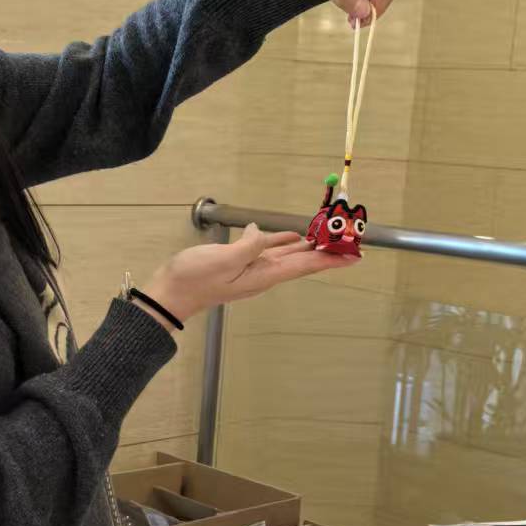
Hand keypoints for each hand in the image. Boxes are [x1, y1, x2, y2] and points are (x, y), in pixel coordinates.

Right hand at [141, 223, 359, 325]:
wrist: (171, 292)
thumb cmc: (194, 279)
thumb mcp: (223, 261)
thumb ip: (249, 247)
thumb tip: (264, 233)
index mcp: (264, 275)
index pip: (305, 265)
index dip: (331, 260)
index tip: (355, 256)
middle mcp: (264, 274)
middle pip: (303, 261)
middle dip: (327, 252)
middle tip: (351, 243)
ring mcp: (252, 269)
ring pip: (289, 254)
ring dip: (309, 245)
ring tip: (329, 237)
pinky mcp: (240, 262)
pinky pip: (269, 250)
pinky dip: (282, 241)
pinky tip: (291, 234)